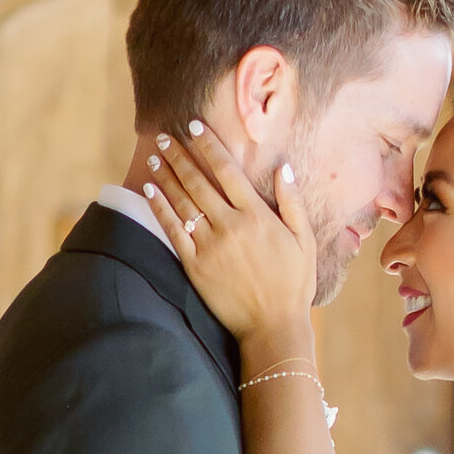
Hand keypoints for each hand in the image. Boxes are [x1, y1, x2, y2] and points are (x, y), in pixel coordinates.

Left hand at [140, 121, 315, 357]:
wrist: (273, 326)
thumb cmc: (293, 284)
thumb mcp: (304, 241)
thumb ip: (292, 202)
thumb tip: (283, 168)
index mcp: (257, 215)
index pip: (227, 170)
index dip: (208, 145)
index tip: (194, 126)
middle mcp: (230, 225)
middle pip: (198, 180)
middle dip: (179, 155)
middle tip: (163, 136)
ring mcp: (209, 245)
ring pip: (182, 201)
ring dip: (165, 176)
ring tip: (154, 157)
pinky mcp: (195, 265)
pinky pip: (173, 230)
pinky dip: (159, 208)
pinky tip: (149, 191)